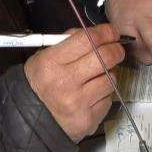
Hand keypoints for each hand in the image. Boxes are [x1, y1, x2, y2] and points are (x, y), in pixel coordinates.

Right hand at [23, 24, 125, 141]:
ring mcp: (78, 102)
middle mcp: (64, 82)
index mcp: (51, 62)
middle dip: (116, 50)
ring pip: (110, 78)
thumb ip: (70, 41)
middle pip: (105, 57)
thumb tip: (99, 34)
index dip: (105, 32)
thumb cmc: (43, 81)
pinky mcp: (89, 119)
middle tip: (116, 50)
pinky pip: (108, 99)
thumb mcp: (45, 55)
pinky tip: (92, 94)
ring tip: (98, 76)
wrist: (34, 117)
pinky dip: (104, 93)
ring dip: (109, 74)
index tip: (112, 32)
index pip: (87, 39)